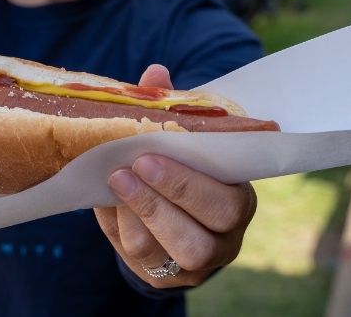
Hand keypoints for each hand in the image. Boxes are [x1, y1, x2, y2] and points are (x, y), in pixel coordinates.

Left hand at [94, 65, 257, 287]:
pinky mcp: (167, 277)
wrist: (165, 216)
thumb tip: (155, 72)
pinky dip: (124, 230)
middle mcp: (227, 237)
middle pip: (205, 232)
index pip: (229, 199)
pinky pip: (145, 262)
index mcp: (239, 197)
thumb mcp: (179, 140)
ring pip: (176, 250)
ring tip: (116, 181)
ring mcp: (199, 264)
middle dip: (165, 198)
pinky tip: (111, 203)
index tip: (149, 155)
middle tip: (130, 168)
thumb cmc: (179, 167)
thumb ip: (169, 109)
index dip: (189, 181)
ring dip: (142, 214)